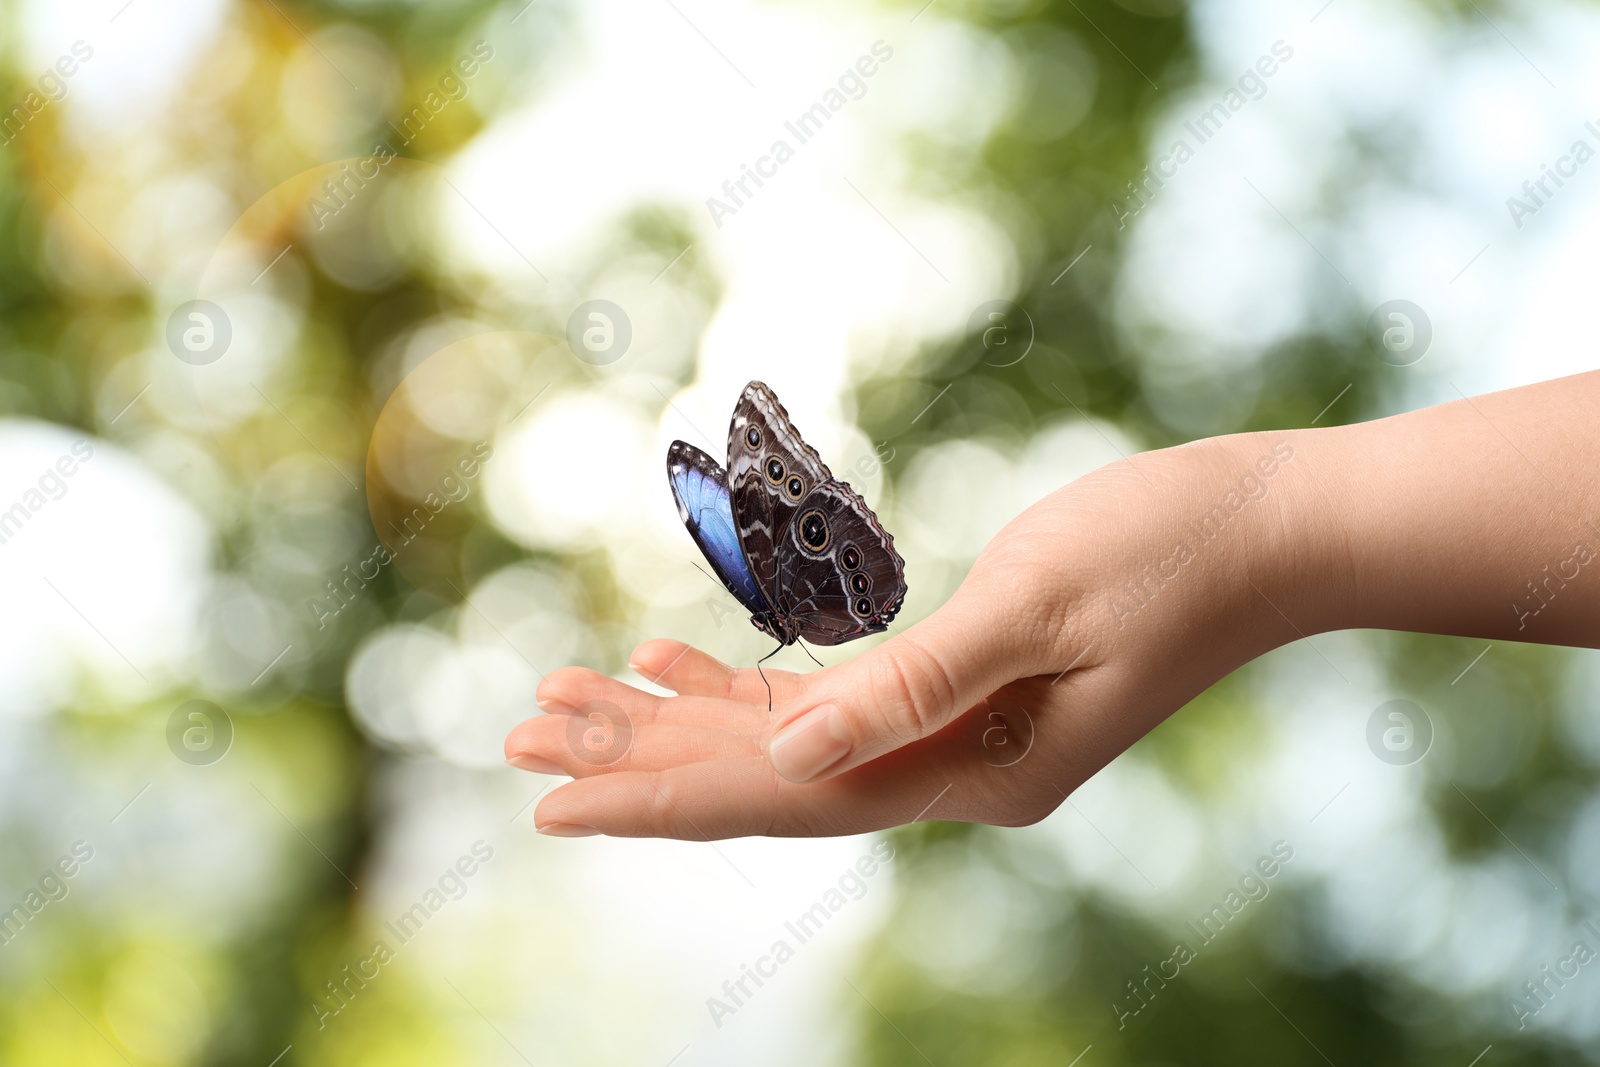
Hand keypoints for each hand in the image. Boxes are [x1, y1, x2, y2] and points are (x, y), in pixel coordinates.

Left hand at [505, 433, 1304, 838]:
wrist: (1272, 526)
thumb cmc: (1171, 548)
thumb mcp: (1036, 604)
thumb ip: (912, 686)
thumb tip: (791, 759)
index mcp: (972, 770)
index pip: (782, 798)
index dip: (659, 794)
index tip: (549, 806)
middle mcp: (951, 769)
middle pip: (762, 779)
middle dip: (640, 759)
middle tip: (518, 744)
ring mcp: (955, 733)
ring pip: (783, 741)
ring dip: (678, 719)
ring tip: (568, 699)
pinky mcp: (961, 682)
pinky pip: (828, 701)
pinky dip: (747, 686)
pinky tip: (673, 660)